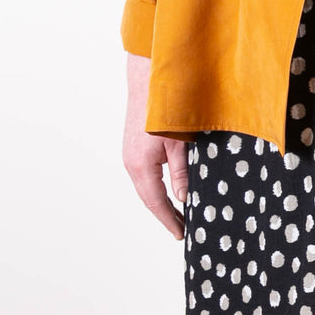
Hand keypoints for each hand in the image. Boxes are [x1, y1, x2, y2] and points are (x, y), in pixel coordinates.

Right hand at [122, 52, 188, 239]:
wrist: (146, 79)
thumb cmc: (164, 109)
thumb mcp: (179, 144)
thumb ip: (182, 172)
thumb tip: (184, 198)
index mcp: (141, 166)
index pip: (156, 203)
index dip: (169, 220)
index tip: (181, 234)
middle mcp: (131, 163)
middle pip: (149, 197)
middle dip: (166, 213)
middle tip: (183, 228)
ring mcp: (130, 154)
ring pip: (147, 185)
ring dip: (161, 199)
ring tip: (179, 212)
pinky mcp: (134, 145)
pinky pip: (145, 172)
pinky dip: (157, 184)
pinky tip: (170, 186)